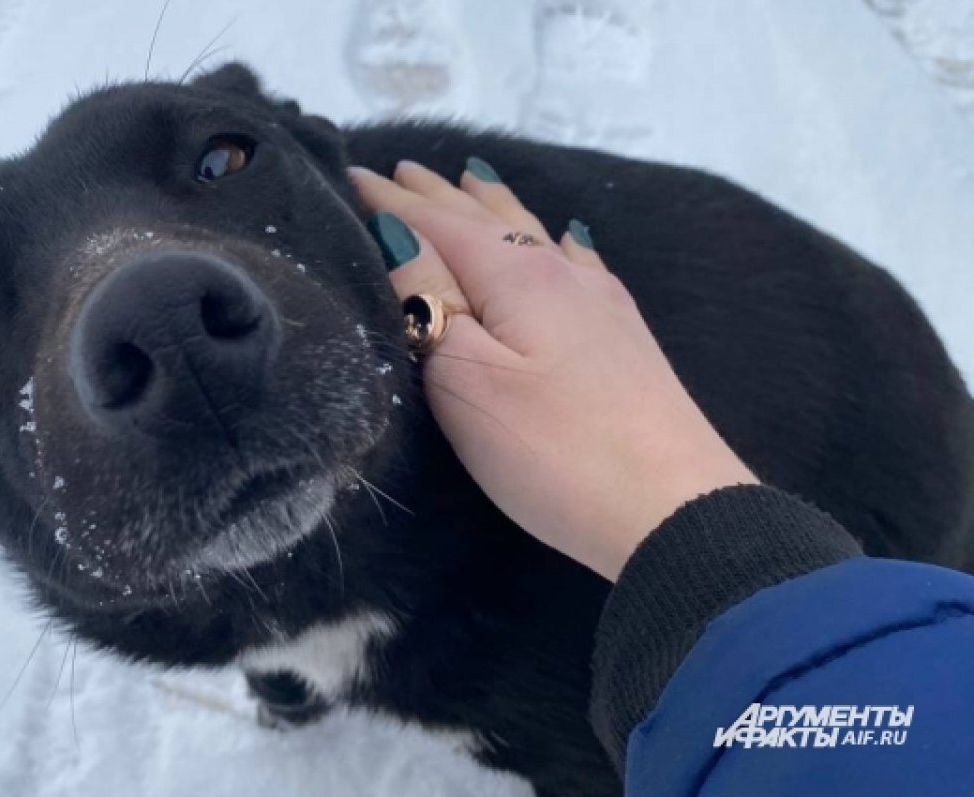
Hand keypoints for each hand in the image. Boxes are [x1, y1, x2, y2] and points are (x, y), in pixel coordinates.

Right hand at [351, 159, 757, 580]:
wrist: (676, 509)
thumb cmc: (555, 451)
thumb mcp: (467, 380)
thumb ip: (429, 303)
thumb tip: (397, 237)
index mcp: (517, 276)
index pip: (438, 223)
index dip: (392, 201)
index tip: (350, 173)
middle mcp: (561, 273)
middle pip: (488, 219)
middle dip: (438, 195)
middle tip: (401, 169)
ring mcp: (601, 303)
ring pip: (535, 234)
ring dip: (493, 205)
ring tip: (470, 178)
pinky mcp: (625, 337)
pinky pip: (577, 263)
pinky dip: (553, 240)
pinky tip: (567, 241)